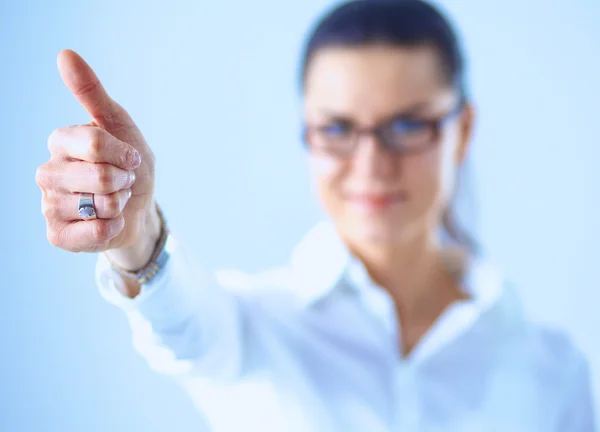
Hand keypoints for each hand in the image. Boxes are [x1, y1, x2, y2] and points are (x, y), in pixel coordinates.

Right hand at [36, 50, 156, 253]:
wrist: (139, 206)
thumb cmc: (128, 164)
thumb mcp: (119, 126)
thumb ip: (92, 93)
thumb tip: (64, 53)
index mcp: (61, 142)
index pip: (95, 142)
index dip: (124, 154)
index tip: (129, 158)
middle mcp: (48, 172)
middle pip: (100, 176)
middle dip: (125, 181)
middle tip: (122, 182)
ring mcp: (49, 205)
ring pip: (100, 205)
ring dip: (120, 203)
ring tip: (113, 200)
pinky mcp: (57, 235)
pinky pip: (94, 233)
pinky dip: (112, 228)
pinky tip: (108, 222)